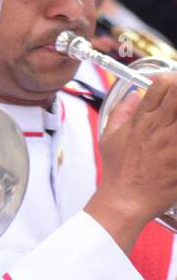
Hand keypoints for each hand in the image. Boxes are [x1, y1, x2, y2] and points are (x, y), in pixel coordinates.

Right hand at [87, 72, 176, 247]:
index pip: (161, 84)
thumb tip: (133, 94)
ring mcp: (173, 142)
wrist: (126, 199)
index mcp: (142, 119)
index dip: (171, 79)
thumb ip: (122, 111)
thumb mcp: (109, 136)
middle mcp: (159, 126)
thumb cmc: (118, 171)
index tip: (172, 85)